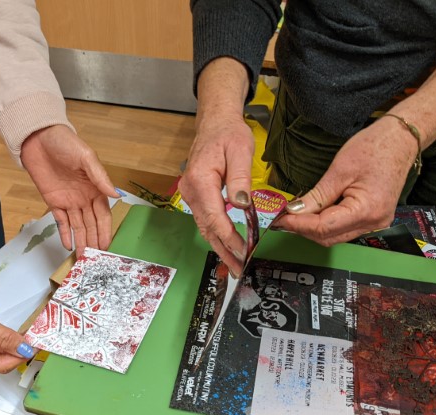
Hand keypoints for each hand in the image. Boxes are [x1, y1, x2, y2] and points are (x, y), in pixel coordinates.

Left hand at [21, 125, 117, 254]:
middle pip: (91, 225)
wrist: (38, 138)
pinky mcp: (53, 202)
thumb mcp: (86, 157)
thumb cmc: (66, 143)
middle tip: (95, 259)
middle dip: (94, 241)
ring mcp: (69, 201)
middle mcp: (84, 198)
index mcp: (96, 189)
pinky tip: (68, 245)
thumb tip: (116, 195)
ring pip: (77, 226)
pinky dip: (65, 233)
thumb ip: (100, 177)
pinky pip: (61, 221)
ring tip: (83, 258)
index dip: (105, 231)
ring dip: (81, 241)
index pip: (103, 215)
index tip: (107, 246)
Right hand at [179, 113, 253, 276]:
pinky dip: (216, 235)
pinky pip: (205, 220)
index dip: (229, 237)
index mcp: (200, 180)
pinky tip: (227, 246)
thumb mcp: (240, 150)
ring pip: (205, 227)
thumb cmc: (227, 134)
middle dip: (224, 251)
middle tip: (239, 268)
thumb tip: (241, 204)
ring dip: (220, 247)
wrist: (214, 124)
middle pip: (207, 228)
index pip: (214, 217)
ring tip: (235, 263)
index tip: (244, 250)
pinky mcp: (195, 196)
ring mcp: (190, 194)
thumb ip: (240, 178)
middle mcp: (190, 190)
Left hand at [278, 116, 418, 245]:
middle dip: (304, 229)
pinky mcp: (374, 219)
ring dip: (314, 229)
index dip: (299, 225)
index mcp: (366, 210)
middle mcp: (374, 223)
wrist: (401, 140)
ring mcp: (376, 224)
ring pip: (335, 236)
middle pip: (329, 237)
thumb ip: (317, 196)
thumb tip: (295, 212)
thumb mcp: (340, 170)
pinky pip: (345, 229)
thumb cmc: (374, 148)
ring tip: (296, 215)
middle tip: (284, 218)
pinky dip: (327, 224)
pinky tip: (314, 214)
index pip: (324, 227)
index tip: (281, 219)